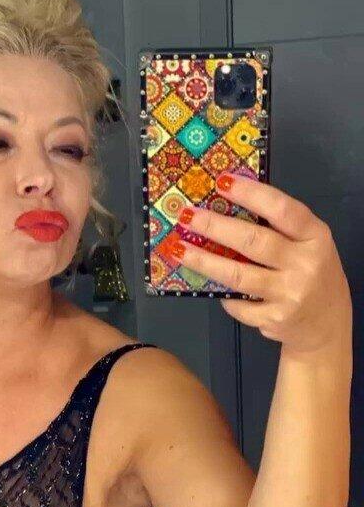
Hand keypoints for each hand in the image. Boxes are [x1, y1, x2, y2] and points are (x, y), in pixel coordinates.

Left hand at [174, 173, 351, 353]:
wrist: (326, 324)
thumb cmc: (311, 274)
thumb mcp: (307, 245)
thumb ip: (279, 229)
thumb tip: (227, 208)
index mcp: (315, 236)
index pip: (282, 210)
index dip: (252, 194)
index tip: (222, 182)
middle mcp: (305, 264)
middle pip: (254, 241)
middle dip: (215, 227)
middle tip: (187, 217)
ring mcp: (290, 294)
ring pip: (238, 275)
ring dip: (204, 261)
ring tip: (180, 250)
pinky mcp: (274, 319)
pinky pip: (238, 304)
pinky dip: (222, 295)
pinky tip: (211, 285)